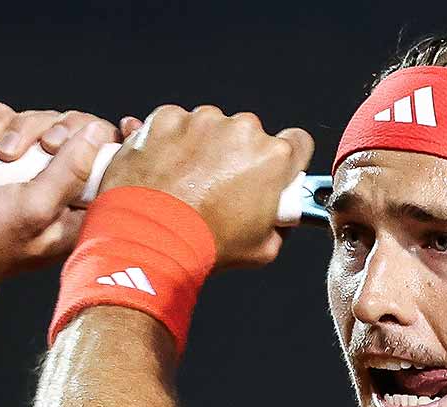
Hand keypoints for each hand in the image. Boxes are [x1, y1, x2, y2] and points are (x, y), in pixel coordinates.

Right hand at [0, 103, 127, 283]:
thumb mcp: (34, 208)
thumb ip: (69, 172)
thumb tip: (98, 131)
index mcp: (79, 207)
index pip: (113, 166)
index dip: (124, 143)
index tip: (129, 122)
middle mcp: (57, 187)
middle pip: (77, 133)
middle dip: (59, 129)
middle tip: (44, 145)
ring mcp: (25, 168)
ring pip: (40, 122)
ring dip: (21, 126)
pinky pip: (5, 118)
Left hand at [97, 105, 312, 268]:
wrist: (148, 238)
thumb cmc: (203, 244)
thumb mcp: (263, 249)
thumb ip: (279, 224)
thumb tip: (277, 217)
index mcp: (273, 158)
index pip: (297, 143)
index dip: (285, 160)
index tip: (271, 171)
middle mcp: (242, 130)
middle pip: (249, 135)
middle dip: (237, 155)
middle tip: (218, 187)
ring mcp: (202, 121)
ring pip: (211, 126)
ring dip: (202, 146)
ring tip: (185, 182)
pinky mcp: (168, 118)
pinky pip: (176, 123)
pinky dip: (171, 141)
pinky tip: (165, 170)